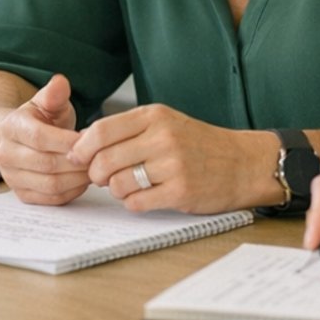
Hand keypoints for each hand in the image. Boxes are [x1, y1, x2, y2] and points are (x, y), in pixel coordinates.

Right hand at [0, 74, 89, 205]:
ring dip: (78, 179)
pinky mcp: (22, 194)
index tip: (89, 139)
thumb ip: (55, 94)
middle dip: (78, 162)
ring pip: (51, 184)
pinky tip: (83, 180)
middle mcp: (5, 154)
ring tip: (95, 168)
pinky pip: (51, 199)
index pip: (39, 137)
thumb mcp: (48, 103)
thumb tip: (60, 82)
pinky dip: (72, 192)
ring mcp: (12, 177)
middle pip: (47, 164)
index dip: (67, 141)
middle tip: (99, 157)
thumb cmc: (40, 120)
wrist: (22, 140)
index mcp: (11, 127)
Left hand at [70, 105, 271, 213]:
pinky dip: (133, 203)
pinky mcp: (181, 191)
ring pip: (118, 184)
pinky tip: (144, 196)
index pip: (101, 131)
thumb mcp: (165, 122)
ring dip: (116, 190)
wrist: (242, 163)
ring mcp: (173, 165)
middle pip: (104, 160)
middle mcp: (162, 137)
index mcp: (154, 116)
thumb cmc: (198, 144)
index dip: (82, 148)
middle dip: (96, 173)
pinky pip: (136, 202)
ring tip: (128, 186)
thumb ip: (128, 130)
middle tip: (102, 177)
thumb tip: (84, 144)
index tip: (77, 157)